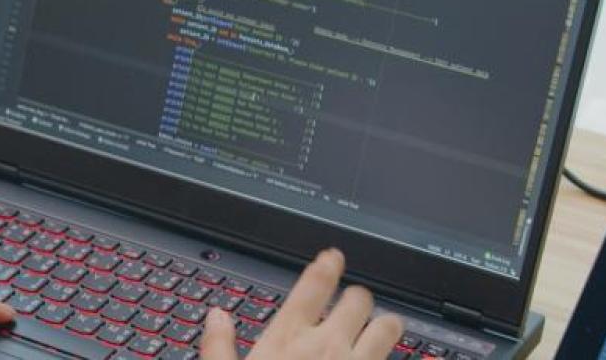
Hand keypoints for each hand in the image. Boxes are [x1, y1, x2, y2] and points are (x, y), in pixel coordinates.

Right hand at [200, 249, 402, 359]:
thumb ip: (218, 348)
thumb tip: (216, 317)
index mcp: (288, 339)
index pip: (313, 284)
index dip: (327, 264)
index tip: (333, 257)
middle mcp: (328, 346)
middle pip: (358, 299)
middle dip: (358, 299)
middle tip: (354, 305)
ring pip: (389, 326)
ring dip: (386, 325)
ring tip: (382, 328)